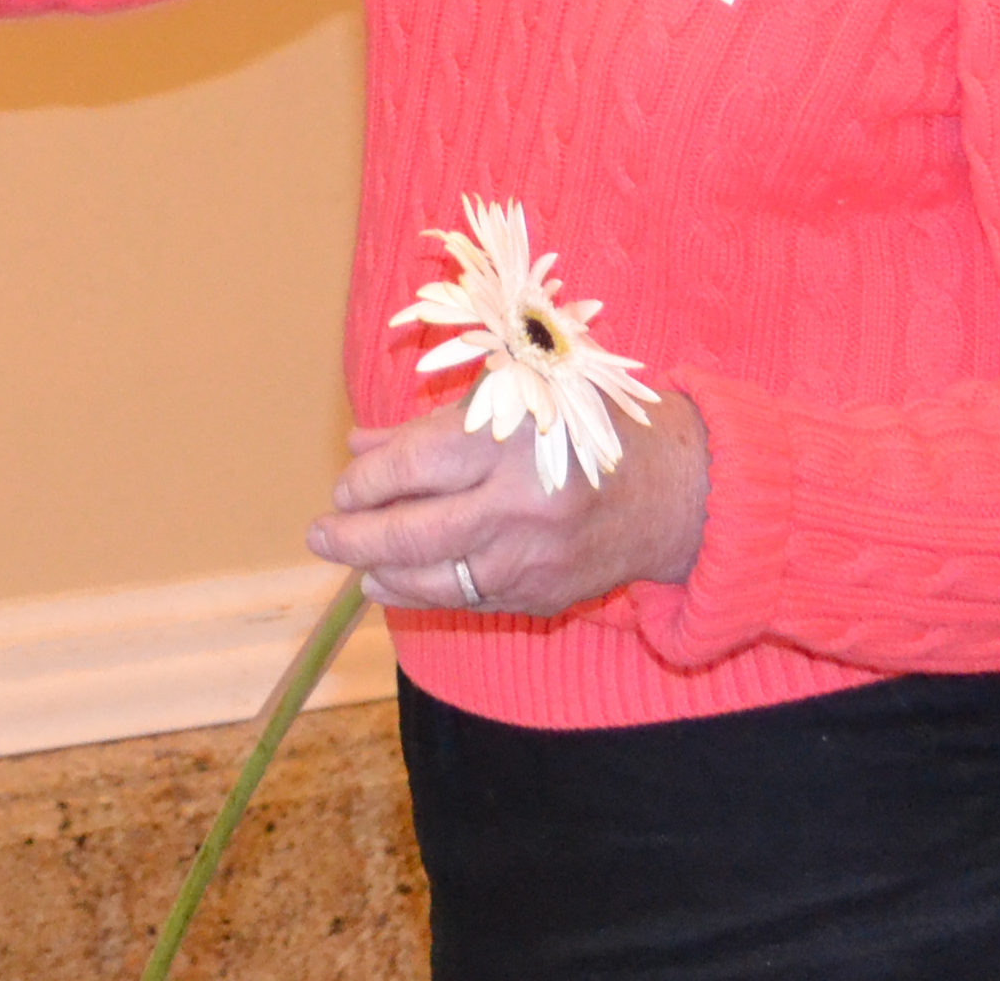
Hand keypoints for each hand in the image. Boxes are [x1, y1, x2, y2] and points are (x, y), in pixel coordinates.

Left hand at [307, 390, 707, 621]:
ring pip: (435, 580)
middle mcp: (519, 502)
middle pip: (413, 532)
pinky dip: (429, 594)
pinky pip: (471, 600)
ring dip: (384, 575)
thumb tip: (361, 448)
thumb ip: (430, 426)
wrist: (677, 488)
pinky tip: (402, 584)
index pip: (412, 466)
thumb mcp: (509, 400)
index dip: (367, 481)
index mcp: (509, 436)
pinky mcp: (544, 595)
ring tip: (357, 567)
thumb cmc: (585, 424)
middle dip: (354, 538)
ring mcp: (532, 557)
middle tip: (321, 536)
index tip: (345, 485)